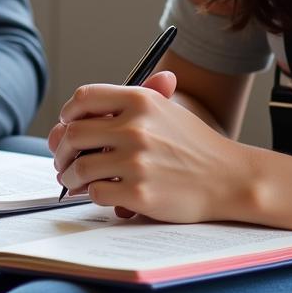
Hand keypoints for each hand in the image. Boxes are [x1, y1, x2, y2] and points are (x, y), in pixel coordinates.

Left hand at [50, 71, 248, 222]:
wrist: (229, 177)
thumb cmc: (193, 143)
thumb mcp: (165, 109)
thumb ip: (124, 104)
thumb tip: (75, 114)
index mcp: (139, 100)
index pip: (84, 98)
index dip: (68, 112)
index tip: (67, 124)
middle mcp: (135, 126)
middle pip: (74, 133)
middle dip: (62, 149)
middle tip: (62, 159)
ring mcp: (137, 160)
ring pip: (80, 167)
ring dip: (70, 176)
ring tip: (72, 180)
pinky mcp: (140, 192)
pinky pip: (96, 192)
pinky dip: (92, 194)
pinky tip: (99, 193)